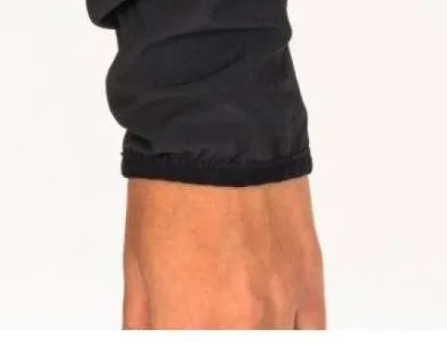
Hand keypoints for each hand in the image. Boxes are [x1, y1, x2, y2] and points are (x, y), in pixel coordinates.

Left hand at [122, 174, 323, 327]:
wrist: (218, 127)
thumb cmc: (170, 185)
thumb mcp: (136, 261)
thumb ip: (143, 321)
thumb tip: (149, 339)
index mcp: (189, 323)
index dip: (175, 331)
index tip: (176, 320)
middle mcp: (241, 325)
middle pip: (226, 339)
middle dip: (209, 324)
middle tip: (200, 307)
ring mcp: (281, 307)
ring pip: (273, 339)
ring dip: (249, 326)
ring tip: (228, 299)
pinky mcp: (310, 282)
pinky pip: (310, 332)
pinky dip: (288, 328)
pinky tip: (268, 315)